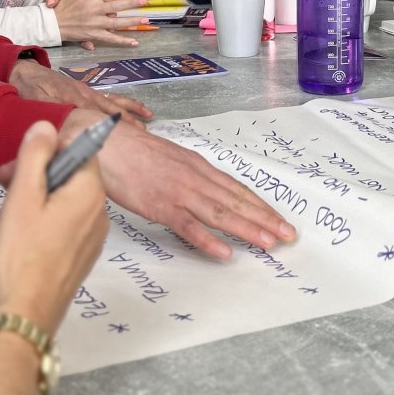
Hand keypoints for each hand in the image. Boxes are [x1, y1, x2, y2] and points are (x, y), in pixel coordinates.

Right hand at [0, 121, 110, 330]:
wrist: (22, 315)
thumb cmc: (19, 254)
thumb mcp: (21, 197)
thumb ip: (34, 156)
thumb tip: (46, 125)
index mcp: (90, 192)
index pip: (80, 150)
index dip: (47, 149)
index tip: (16, 163)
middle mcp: (100, 213)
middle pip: (71, 176)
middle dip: (37, 173)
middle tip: (0, 184)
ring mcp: (93, 238)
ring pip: (66, 201)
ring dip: (37, 196)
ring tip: (5, 210)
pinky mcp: (81, 257)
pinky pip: (65, 225)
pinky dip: (44, 220)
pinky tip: (19, 234)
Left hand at [8, 58, 151, 124]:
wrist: (26, 72)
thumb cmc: (29, 89)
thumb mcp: (36, 102)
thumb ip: (51, 111)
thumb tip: (65, 124)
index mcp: (74, 99)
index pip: (96, 114)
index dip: (110, 124)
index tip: (125, 135)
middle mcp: (85, 95)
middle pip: (111, 107)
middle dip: (128, 119)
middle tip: (144, 132)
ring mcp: (88, 92)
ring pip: (114, 101)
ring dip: (131, 109)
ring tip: (148, 116)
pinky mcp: (87, 91)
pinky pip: (109, 97)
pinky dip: (123, 102)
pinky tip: (132, 107)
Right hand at [46, 0, 149, 48]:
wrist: (52, 23)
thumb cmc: (64, 6)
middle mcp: (95, 9)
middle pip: (117, 5)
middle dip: (132, 3)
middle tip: (145, 1)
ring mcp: (95, 23)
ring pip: (117, 22)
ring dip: (132, 21)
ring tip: (145, 19)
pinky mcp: (94, 34)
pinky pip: (111, 38)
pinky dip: (123, 41)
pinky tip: (134, 42)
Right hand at [60, 111, 296, 259]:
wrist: (105, 141)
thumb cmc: (131, 149)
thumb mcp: (169, 156)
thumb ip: (187, 171)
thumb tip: (202, 183)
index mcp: (197, 166)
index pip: (236, 188)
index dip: (260, 205)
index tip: (279, 219)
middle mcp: (195, 178)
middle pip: (236, 201)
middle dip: (265, 219)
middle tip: (288, 236)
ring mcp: (179, 192)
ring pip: (220, 213)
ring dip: (247, 229)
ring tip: (270, 243)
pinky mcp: (160, 206)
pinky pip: (188, 226)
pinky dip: (208, 240)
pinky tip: (225, 252)